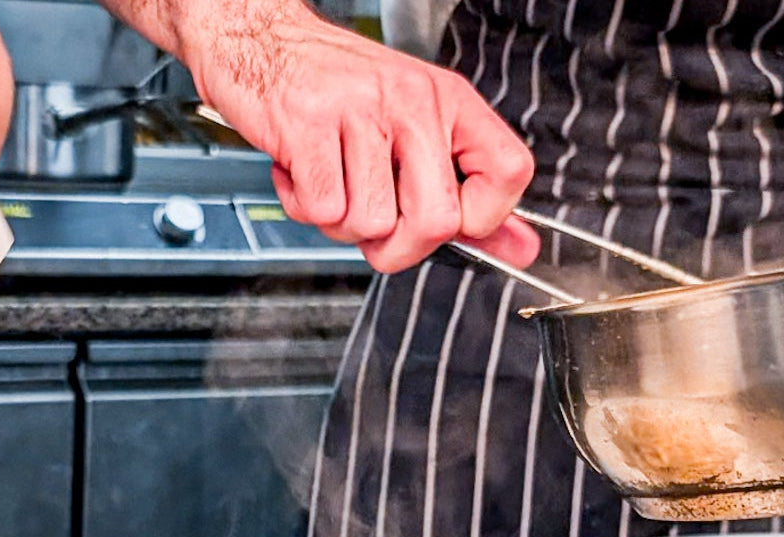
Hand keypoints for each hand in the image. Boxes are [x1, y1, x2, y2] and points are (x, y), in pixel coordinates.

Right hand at [184, 6, 537, 272]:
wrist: (262, 41)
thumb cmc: (337, 89)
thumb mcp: (416, 127)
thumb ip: (469, 194)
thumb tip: (521, 247)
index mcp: (448, 101)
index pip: (508, 173)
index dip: (484, 219)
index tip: (456, 224)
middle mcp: (411, 101)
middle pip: (437, 221)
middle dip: (400, 246)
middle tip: (376, 222)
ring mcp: (360, 111)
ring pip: (372, 224)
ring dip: (341, 224)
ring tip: (330, 184)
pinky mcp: (308, 125)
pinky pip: (323, 209)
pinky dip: (304, 207)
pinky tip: (302, 174)